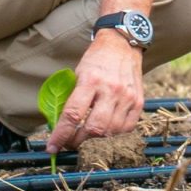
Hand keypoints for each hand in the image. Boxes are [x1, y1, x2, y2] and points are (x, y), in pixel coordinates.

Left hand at [45, 29, 144, 152]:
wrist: (122, 43)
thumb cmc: (96, 59)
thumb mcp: (78, 72)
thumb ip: (71, 98)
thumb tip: (60, 125)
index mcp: (90, 80)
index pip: (72, 115)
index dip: (60, 135)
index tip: (52, 147)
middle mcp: (110, 89)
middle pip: (94, 129)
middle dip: (78, 141)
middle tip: (70, 142)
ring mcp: (127, 97)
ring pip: (110, 132)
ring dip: (96, 139)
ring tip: (87, 135)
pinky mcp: (138, 101)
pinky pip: (126, 128)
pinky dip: (114, 133)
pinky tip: (106, 128)